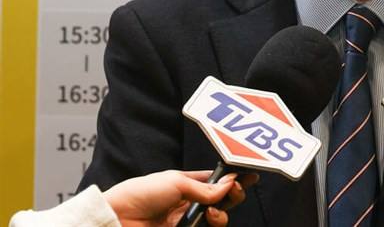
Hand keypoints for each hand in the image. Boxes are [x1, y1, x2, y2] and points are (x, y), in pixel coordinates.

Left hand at [102, 169, 258, 226]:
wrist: (118, 218)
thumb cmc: (140, 193)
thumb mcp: (176, 182)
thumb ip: (204, 188)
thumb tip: (228, 186)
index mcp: (188, 183)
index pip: (217, 180)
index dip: (234, 178)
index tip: (250, 175)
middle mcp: (190, 202)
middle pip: (222, 200)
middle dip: (233, 195)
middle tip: (235, 191)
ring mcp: (187, 220)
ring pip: (218, 218)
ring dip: (222, 213)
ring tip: (212, 212)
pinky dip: (215, 223)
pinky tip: (209, 218)